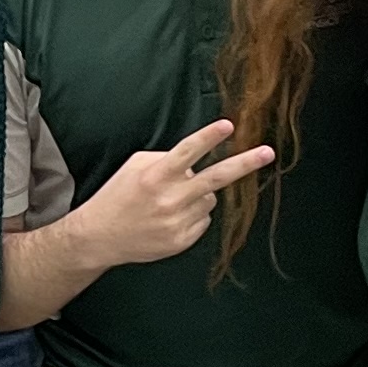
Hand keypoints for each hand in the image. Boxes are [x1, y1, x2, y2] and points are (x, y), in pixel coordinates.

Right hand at [65, 118, 273, 273]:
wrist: (100, 236)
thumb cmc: (118, 196)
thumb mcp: (134, 167)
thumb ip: (165, 159)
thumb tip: (195, 162)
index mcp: (155, 175)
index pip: (187, 151)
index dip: (208, 137)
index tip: (227, 126)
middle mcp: (169, 198)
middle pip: (215, 177)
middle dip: (244, 163)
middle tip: (267, 153)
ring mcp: (177, 221)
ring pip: (209, 198)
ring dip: (197, 195)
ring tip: (169, 203)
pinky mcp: (182, 240)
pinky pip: (203, 219)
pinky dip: (192, 215)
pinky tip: (169, 218)